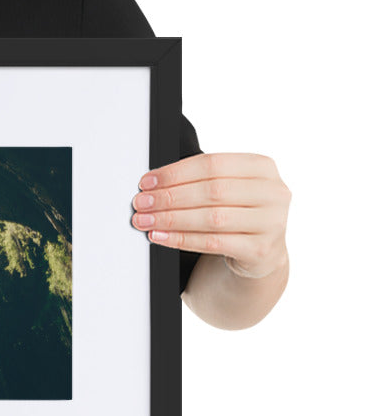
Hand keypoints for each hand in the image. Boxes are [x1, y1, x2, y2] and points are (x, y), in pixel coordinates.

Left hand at [130, 153, 289, 279]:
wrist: (261, 251)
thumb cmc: (237, 212)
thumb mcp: (227, 188)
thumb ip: (199, 180)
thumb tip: (152, 184)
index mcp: (262, 167)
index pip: (212, 164)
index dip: (175, 173)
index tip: (147, 182)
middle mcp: (273, 192)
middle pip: (212, 191)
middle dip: (169, 197)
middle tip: (141, 203)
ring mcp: (272, 222)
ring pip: (211, 218)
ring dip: (171, 219)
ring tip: (145, 221)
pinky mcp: (261, 250)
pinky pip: (213, 243)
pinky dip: (181, 239)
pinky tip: (160, 237)